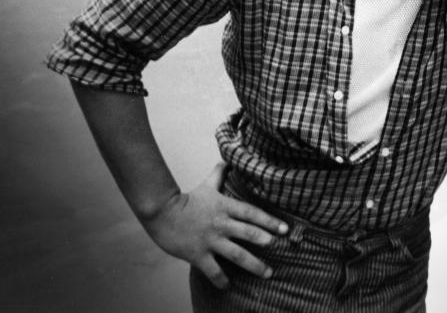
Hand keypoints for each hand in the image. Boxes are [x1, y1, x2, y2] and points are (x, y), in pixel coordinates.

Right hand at [140, 163, 288, 288]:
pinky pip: (213, 270)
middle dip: (264, 240)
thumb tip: (228, 160)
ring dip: (253, 264)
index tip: (284, 229)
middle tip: (279, 247)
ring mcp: (210, 240)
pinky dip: (221, 279)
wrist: (161, 213)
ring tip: (267, 273)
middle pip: (247, 232)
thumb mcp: (206, 185)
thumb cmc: (186, 200)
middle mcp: (221, 224)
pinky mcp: (198, 254)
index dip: (269, 220)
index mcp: (225, 207)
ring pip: (236, 254)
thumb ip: (219, 175)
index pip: (251, 213)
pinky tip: (228, 286)